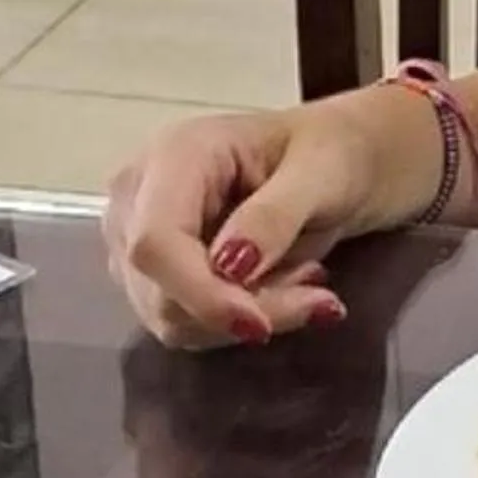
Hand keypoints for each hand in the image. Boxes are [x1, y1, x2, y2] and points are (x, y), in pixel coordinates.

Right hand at [102, 103, 391, 351]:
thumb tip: (231, 267)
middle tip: (319, 297)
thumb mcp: (324, 174)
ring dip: (248, 315)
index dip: (200, 293)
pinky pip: (187, 323)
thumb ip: (276, 216)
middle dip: (241, 309)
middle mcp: (140, 198)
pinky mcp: (155, 274)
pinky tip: (284, 287)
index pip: (155, 242)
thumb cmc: (332, 153)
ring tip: (308, 278)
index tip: (259, 324)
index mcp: (176, 155)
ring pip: (172, 317)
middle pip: (160, 290)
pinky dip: (240, 319)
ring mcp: (139, 238)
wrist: (337, 161)